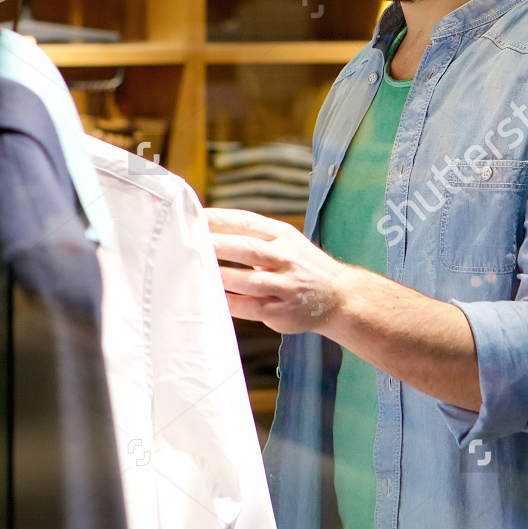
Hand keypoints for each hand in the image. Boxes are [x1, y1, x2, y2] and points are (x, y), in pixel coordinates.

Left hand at [206, 208, 355, 334]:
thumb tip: (207, 229)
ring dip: (219, 276)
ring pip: (247, 280)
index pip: (248, 222)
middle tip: (187, 242)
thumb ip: (253, 236)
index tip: (193, 217)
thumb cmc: (301, 266)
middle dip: (216, 245)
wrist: (339, 296)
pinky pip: (249, 306)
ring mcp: (285, 286)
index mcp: (284, 236)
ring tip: (193, 271)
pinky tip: (209, 297)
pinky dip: (228, 301)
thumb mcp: (287, 242)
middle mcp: (286, 258)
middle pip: (246, 249)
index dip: (219, 219)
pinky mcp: (281, 311)